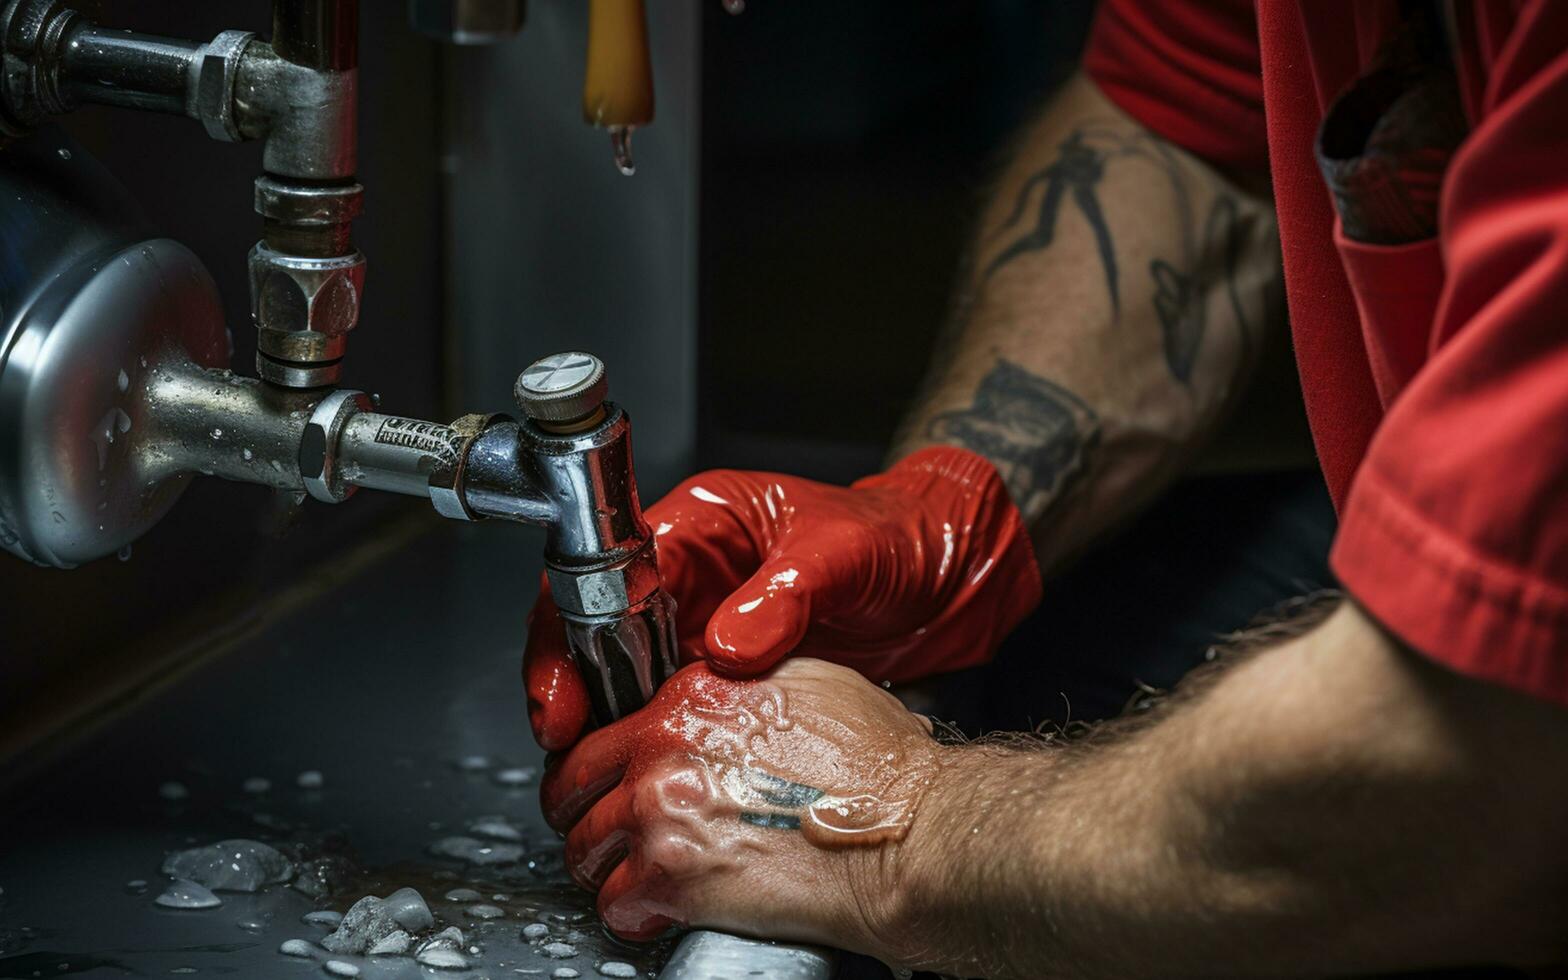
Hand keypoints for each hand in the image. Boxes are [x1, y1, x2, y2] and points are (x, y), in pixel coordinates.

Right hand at [524, 446, 1040, 749]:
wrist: (950, 578)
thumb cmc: (899, 537)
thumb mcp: (845, 552)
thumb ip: (786, 593)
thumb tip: (728, 644)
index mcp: (700, 523)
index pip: (601, 568)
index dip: (569, 631)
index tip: (564, 691)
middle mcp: (689, 573)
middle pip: (594, 628)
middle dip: (572, 687)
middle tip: (565, 745)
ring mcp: (704, 624)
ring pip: (624, 673)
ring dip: (606, 720)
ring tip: (594, 772)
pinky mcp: (727, 671)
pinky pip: (672, 705)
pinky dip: (654, 738)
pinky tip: (651, 773)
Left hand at [541, 658, 941, 948]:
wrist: (911, 834)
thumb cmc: (882, 769)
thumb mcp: (813, 684)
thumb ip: (748, 686)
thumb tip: (728, 698)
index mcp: (694, 694)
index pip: (611, 725)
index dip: (614, 759)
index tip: (621, 779)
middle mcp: (665, 746)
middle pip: (574, 783)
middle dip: (584, 811)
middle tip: (603, 831)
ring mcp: (661, 812)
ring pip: (583, 848)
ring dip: (604, 867)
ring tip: (630, 878)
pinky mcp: (671, 878)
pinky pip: (615, 906)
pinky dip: (631, 916)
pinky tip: (655, 914)